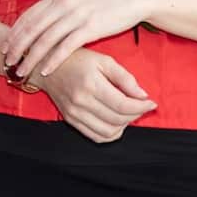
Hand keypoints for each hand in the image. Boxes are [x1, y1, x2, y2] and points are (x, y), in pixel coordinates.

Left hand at [2, 0, 151, 77]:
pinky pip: (65, 47)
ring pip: (45, 40)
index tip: (4, 47)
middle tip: (7, 63)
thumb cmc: (101, 2)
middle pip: (31, 29)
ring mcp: (75, 16)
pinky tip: (45, 70)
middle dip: (17, 47)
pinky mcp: (89, 28)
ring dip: (31, 57)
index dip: (14, 33)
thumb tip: (37, 21)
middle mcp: (62, 4)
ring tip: (22, 70)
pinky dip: (53, 60)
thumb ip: (56, 8)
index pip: (27, 17)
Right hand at [32, 49, 155, 142]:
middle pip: (118, 119)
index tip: (151, 103)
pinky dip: (110, 134)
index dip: (141, 107)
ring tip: (128, 113)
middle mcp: (81, 101)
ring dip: (124, 126)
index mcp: (91, 84)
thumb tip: (143, 95)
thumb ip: (125, 77)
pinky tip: (115, 122)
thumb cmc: (77, 59)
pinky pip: (96, 137)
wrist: (45, 66)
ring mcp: (74, 113)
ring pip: (108, 132)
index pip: (123, 105)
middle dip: (136, 114)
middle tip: (141, 105)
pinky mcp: (71, 120)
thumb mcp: (103, 60)